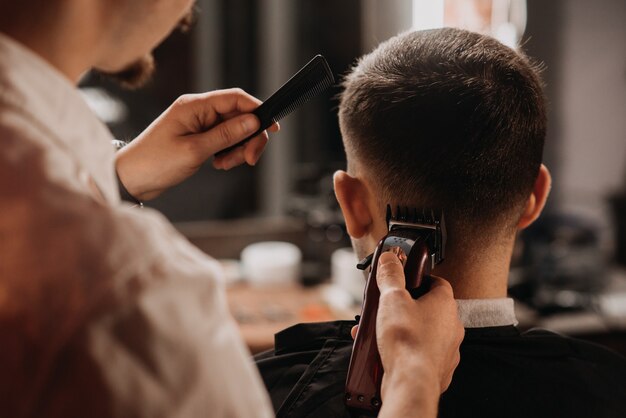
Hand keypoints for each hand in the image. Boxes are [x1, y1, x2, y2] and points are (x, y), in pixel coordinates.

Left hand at [115, 88, 278, 200]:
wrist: (131, 179)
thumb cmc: (155, 162)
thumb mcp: (195, 150)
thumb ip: (225, 135)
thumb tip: (252, 121)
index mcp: (194, 106)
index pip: (235, 98)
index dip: (257, 110)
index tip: (273, 127)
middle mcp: (198, 110)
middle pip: (239, 116)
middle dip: (249, 137)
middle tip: (250, 159)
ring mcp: (198, 124)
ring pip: (234, 130)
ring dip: (238, 148)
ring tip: (225, 165)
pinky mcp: (198, 137)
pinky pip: (224, 140)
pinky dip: (228, 152)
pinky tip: (219, 164)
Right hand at [373, 252, 463, 417]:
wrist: (411, 383)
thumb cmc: (407, 341)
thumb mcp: (392, 298)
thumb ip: (391, 275)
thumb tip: (390, 258)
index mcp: (445, 305)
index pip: (438, 283)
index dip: (421, 279)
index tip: (406, 280)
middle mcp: (452, 327)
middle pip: (428, 309)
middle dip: (405, 309)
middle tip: (387, 309)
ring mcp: (447, 351)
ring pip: (424, 334)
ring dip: (403, 331)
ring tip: (379, 334)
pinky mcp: (438, 370)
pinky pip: (421, 356)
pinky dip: (405, 353)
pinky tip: (386, 354)